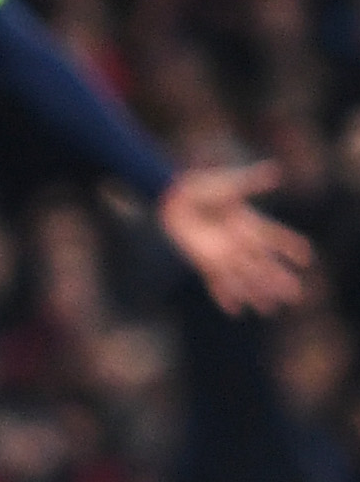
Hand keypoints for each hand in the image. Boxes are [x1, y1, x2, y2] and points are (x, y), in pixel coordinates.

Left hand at [158, 162, 314, 315]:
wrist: (176, 197)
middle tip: (296, 296)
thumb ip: (253, 181)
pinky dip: (224, 295)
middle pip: (264, 265)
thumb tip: (276, 171)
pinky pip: (216, 282)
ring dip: (257, 293)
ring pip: (245, 278)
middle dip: (279, 280)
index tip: (306, 258)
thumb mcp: (231, 184)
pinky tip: (233, 310)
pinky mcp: (205, 260)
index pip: (276, 238)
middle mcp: (240, 242)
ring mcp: (224, 253)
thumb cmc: (204, 187)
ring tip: (270, 309)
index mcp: (251, 224)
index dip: (291, 247)